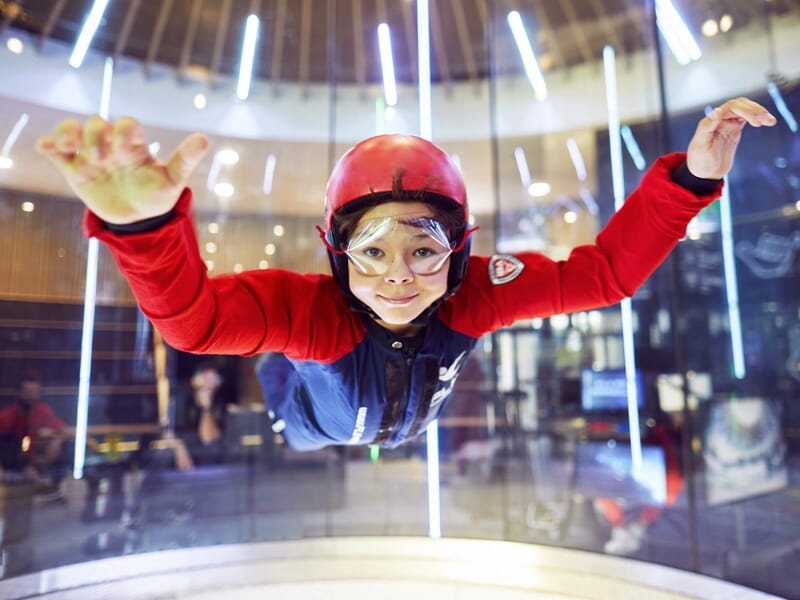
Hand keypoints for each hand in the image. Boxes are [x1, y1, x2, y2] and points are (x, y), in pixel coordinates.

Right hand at [36, 115, 207, 223]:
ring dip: (67, 133)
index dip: (123, 131)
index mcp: (134, 146)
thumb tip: (205, 138)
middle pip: (96, 125)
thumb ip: (185, 159)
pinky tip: (45, 148)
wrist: (138, 218)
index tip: (125, 149)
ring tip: (67, 146)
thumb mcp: (173, 180)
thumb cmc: (157, 194)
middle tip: (101, 160)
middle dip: (95, 136)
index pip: (126, 126)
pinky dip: (48, 146)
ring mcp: (90, 156)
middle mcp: (111, 146)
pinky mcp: (74, 170)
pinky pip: (56, 153)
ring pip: (72, 132)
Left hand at [686, 97, 775, 179]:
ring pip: (745, 110)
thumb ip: (708, 127)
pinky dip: (758, 118)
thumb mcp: (701, 145)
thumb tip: (717, 110)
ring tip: (770, 121)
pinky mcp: (734, 129)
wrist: (705, 173)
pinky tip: (767, 121)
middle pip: (740, 106)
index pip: (730, 107)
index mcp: (711, 121)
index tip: (755, 120)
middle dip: (754, 110)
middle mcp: (719, 119)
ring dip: (759, 113)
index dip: (744, 110)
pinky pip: (748, 118)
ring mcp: (728, 123)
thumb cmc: (699, 161)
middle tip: (764, 120)